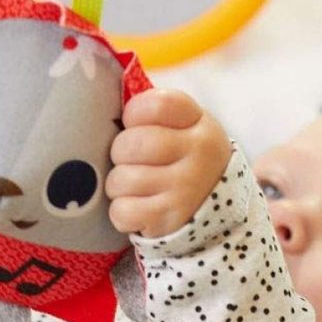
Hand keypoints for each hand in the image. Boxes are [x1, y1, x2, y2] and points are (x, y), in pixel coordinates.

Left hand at [106, 89, 230, 238]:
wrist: (217, 211)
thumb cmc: (185, 161)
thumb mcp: (186, 129)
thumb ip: (156, 113)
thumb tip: (104, 102)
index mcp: (201, 124)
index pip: (156, 104)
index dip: (134, 113)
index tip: (134, 125)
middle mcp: (199, 154)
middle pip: (131, 143)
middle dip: (120, 154)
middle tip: (131, 162)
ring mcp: (186, 188)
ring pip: (121, 179)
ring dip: (118, 186)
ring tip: (136, 188)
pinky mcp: (170, 219)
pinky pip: (122, 211)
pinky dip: (122, 213)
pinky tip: (139, 209)